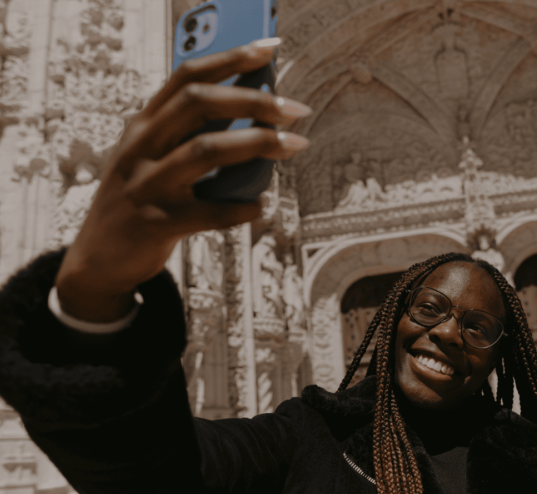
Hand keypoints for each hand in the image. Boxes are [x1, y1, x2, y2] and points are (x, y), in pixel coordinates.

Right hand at [55, 39, 310, 321]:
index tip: (268, 49)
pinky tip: (261, 206)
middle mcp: (140, 147)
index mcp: (144, 125)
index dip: (229, 59)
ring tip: (294, 146)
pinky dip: (240, 209)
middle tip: (295, 110)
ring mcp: (145, 185)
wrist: (99, 259)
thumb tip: (256, 109)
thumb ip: (193, 135)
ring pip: (203, 152)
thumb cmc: (143, 200)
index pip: (186, 77)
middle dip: (253, 101)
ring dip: (257, 145)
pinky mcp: (154, 224)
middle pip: (198, 105)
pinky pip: (206, 213)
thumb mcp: (155, 157)